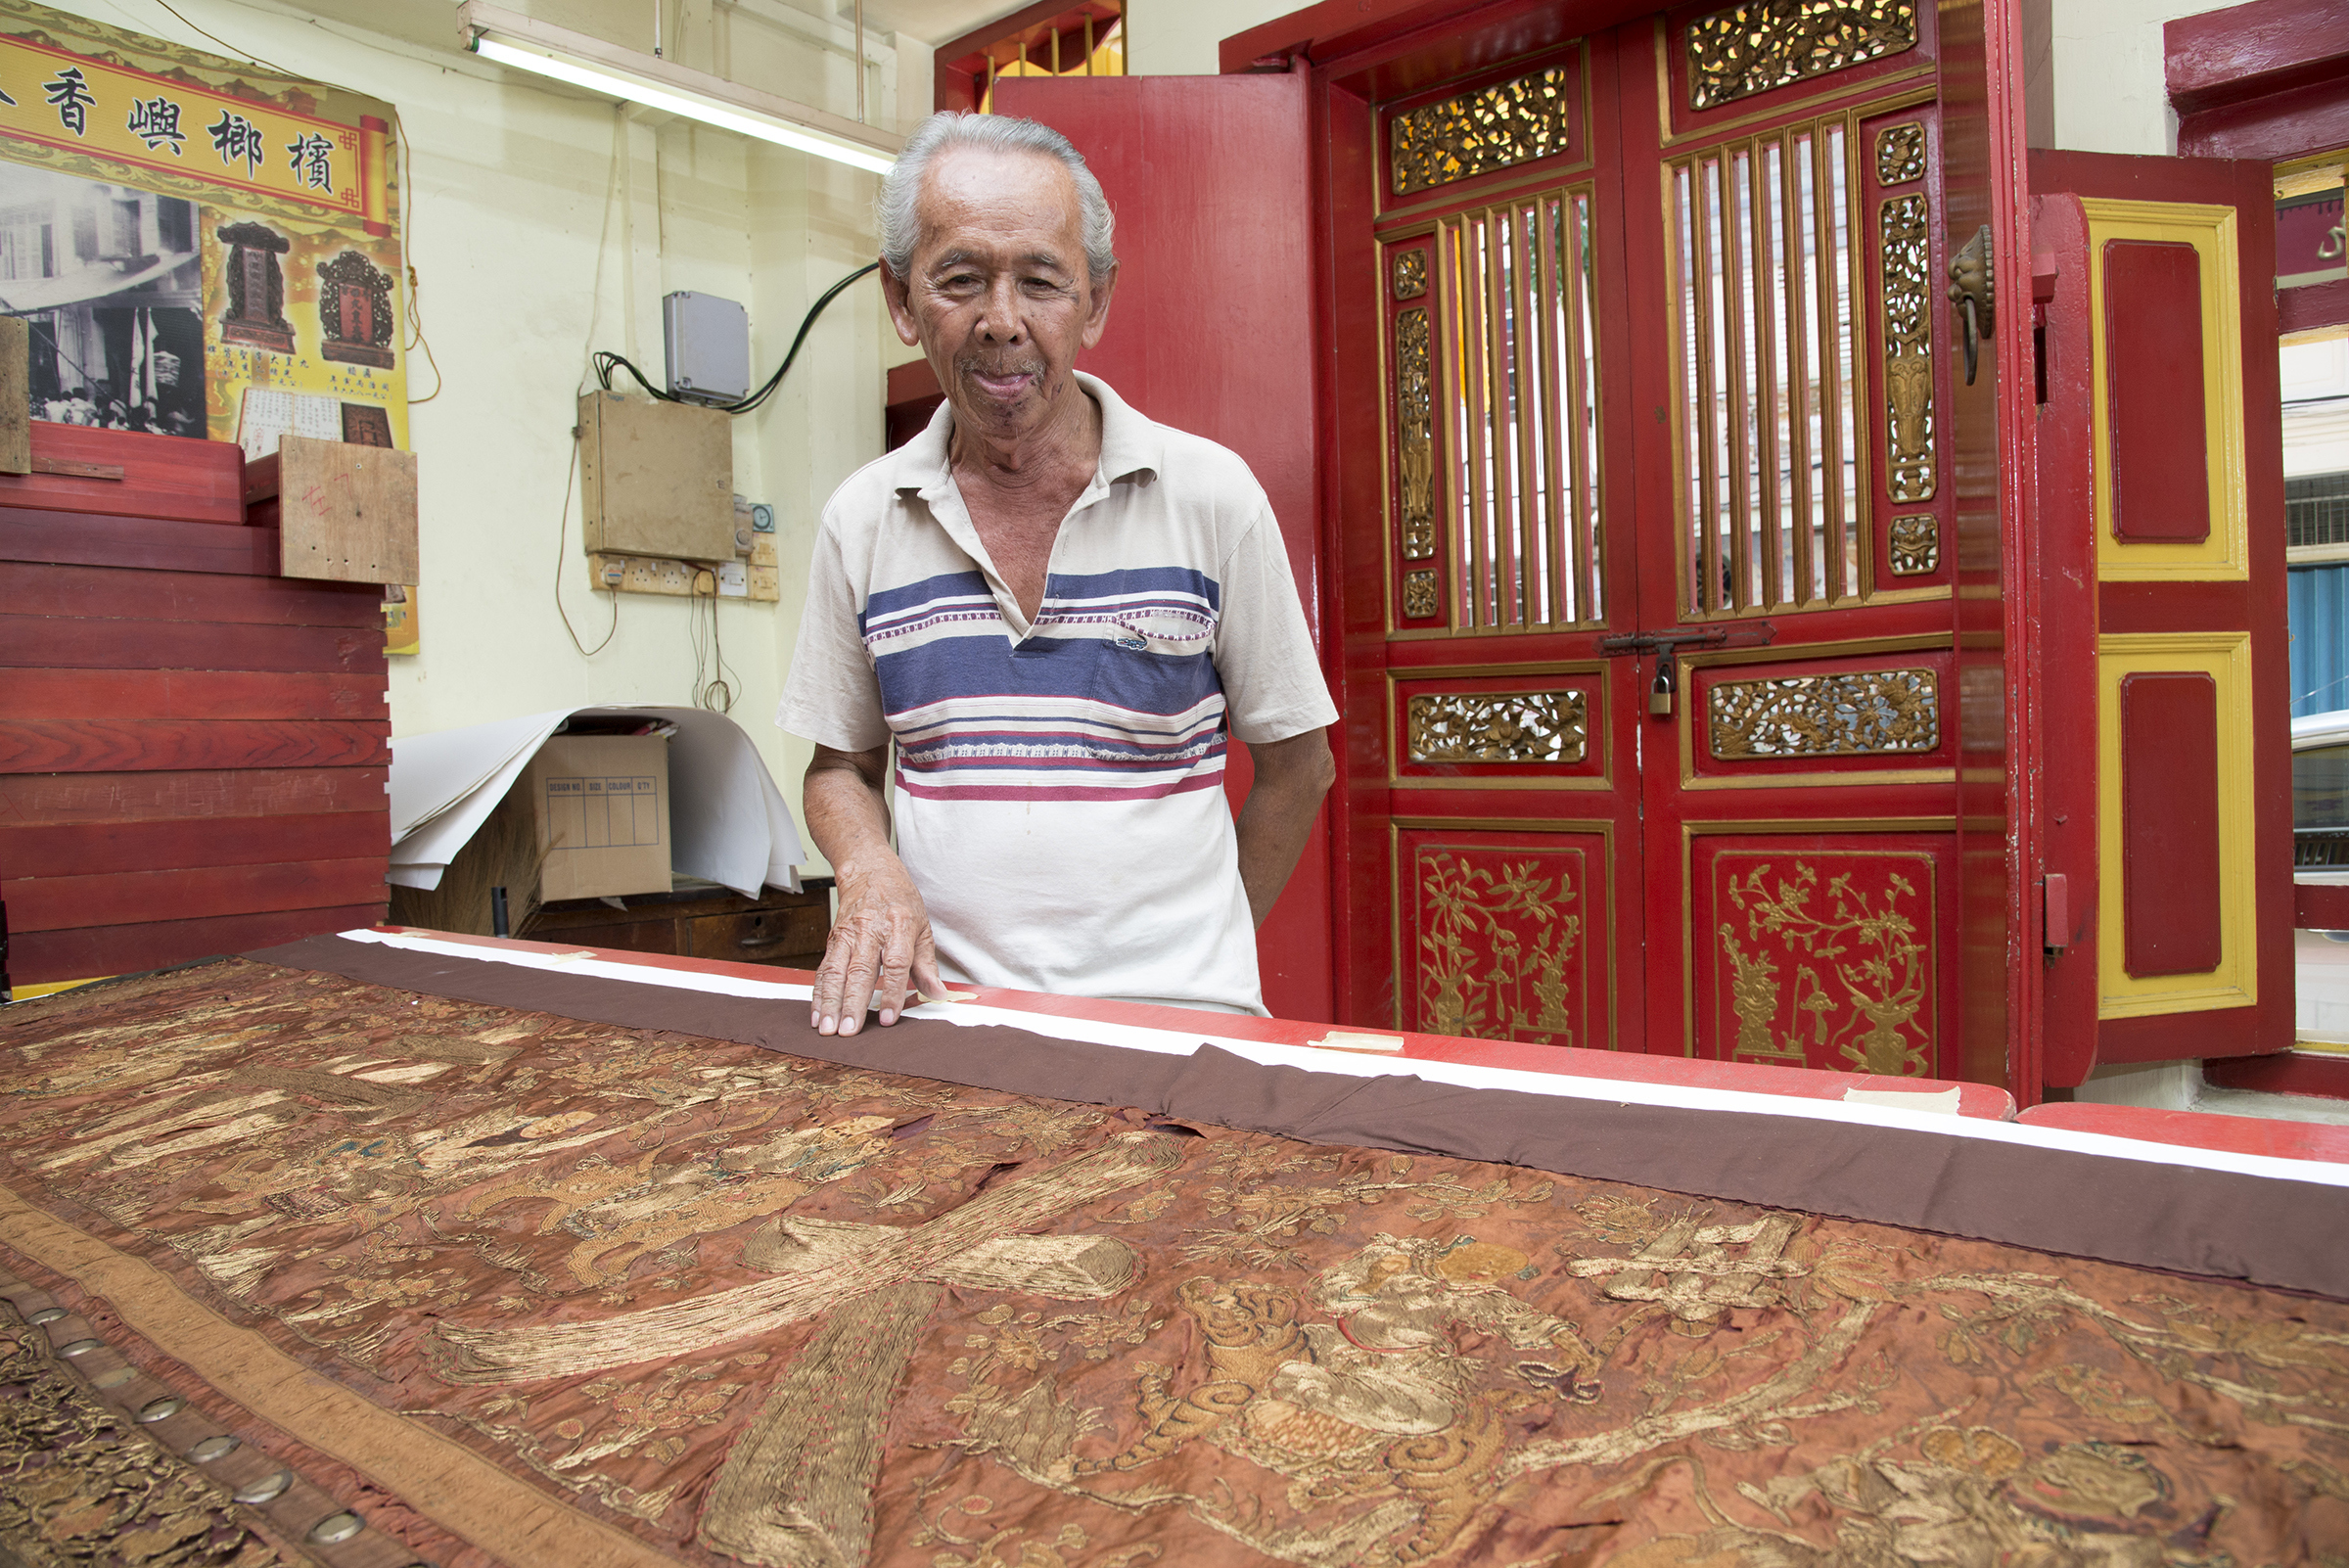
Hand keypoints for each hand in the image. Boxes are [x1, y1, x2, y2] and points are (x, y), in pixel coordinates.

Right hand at [811, 858, 942, 1035]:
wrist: (870, 872)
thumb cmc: (900, 901)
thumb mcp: (923, 928)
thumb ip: (927, 965)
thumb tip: (938, 994)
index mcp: (899, 926)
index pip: (895, 963)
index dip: (891, 993)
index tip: (887, 1019)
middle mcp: (870, 930)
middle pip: (860, 971)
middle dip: (852, 1003)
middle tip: (849, 1031)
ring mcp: (848, 935)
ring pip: (836, 972)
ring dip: (830, 1003)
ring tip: (828, 1028)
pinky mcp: (833, 940)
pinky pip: (823, 970)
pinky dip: (818, 994)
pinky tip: (817, 1014)